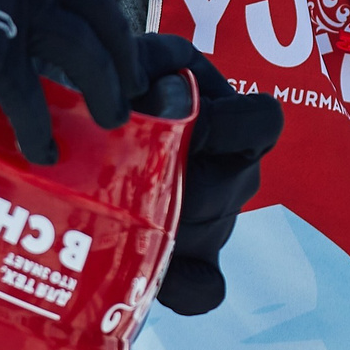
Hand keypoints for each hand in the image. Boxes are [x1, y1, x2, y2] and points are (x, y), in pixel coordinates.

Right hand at [0, 0, 141, 165]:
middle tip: (128, 85)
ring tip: (110, 119)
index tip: (103, 22)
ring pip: (83, 51)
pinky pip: (26, 95)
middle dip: (121, 51)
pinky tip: (42, 152)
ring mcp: (12, 2)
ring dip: (105, 88)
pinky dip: (39, 129)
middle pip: (99, 9)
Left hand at [135, 33, 284, 314]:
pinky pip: (204, 289)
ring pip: (211, 232)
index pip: (264, 121)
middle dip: (184, 183)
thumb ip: (149, 62)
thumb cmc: (121, 88)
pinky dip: (182, 284)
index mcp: (234, 118)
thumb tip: (164, 95)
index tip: (187, 127)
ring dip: (167, 222)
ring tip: (120, 205)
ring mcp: (218, 222)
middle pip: (232, 187)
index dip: (228, 126)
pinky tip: (153, 271)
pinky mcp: (194, 264)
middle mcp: (236, 172)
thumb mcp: (135, 60)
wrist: (86, 133)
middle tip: (132, 174)